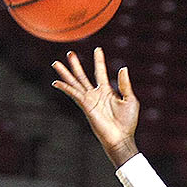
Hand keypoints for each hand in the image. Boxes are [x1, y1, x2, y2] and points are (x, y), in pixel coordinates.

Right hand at [52, 48, 139, 166]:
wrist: (121, 137)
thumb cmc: (128, 122)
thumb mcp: (130, 100)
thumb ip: (125, 84)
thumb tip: (122, 68)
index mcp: (107, 92)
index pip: (101, 72)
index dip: (99, 61)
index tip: (98, 49)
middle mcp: (96, 95)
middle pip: (83, 76)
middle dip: (76, 65)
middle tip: (69, 53)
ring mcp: (89, 101)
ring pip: (74, 83)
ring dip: (65, 74)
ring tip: (56, 63)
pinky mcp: (86, 106)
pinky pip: (74, 94)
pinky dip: (65, 88)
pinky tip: (56, 82)